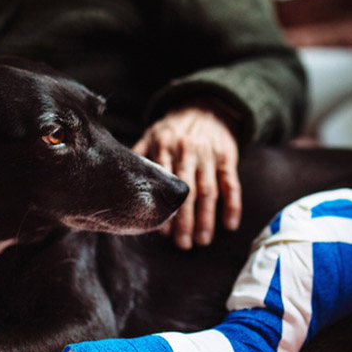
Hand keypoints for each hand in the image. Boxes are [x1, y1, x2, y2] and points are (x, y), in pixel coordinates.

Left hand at [133, 102, 241, 249]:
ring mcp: (209, 155)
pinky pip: (232, 184)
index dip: (164, 207)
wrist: (205, 107)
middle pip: (187, 190)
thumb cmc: (173, 129)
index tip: (162, 231)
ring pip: (209, 190)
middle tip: (183, 244)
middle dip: (185, 219)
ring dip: (207, 218)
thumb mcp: (151, 135)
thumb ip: (138, 157)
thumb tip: (118, 182)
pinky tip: (230, 225)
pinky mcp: (228, 157)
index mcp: (165, 146)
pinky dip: (233, 205)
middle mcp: (187, 151)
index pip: (164, 182)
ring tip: (202, 240)